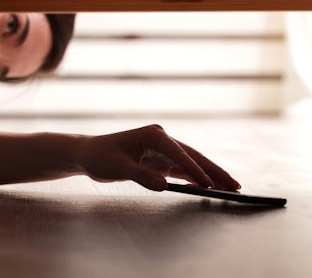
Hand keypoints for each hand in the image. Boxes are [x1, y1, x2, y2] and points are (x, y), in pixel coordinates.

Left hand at [77, 124, 240, 191]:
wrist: (89, 154)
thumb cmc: (100, 157)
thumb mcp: (118, 167)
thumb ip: (142, 176)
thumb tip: (164, 186)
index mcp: (153, 135)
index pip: (179, 153)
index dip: (195, 169)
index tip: (209, 184)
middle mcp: (161, 139)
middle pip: (193, 156)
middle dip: (213, 171)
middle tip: (234, 185)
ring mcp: (162, 150)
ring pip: (191, 163)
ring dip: (208, 175)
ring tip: (229, 188)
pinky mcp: (160, 160)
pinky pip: (181, 170)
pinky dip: (194, 178)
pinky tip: (208, 187)